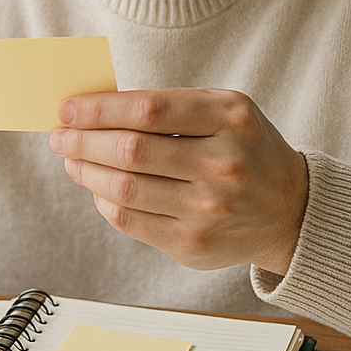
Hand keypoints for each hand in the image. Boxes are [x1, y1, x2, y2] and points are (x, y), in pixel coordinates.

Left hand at [49, 88, 307, 273]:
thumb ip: (170, 105)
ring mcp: (208, 209)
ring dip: (86, 171)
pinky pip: (130, 221)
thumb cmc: (245, 148)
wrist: (291, 209)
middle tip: (60, 135)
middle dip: (83, 141)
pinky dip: (103, 201)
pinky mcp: (193, 245)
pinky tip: (97, 188)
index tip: (67, 109)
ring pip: (123, 189)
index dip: (99, 109)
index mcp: (230, 120)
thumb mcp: (225, 110)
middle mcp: (223, 165)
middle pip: (130, 150)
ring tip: (72, 159)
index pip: (148, 110)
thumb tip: (95, 108)